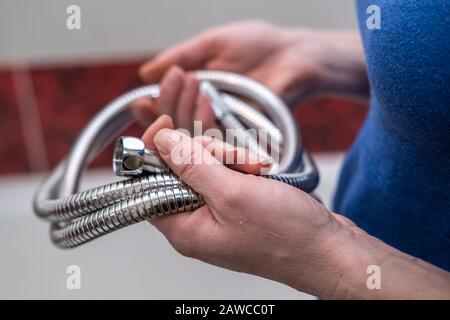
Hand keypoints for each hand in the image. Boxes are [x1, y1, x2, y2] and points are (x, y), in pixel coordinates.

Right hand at [134, 20, 368, 130]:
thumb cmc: (258, 45)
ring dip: (183, 108)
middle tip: (175, 77)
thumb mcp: (213, 44)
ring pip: (190, 135)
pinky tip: (203, 99)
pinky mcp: (240, 135)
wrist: (293, 55)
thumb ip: (182, 56)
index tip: (144, 99)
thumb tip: (146, 73)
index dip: (151, 110)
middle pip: (173, 127)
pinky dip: (204, 122)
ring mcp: (222, 127)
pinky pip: (215, 140)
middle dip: (167, 103)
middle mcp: (205, 115)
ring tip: (191, 78)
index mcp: (194, 95)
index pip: (165, 111)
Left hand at [142, 116, 449, 298]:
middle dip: (206, 153)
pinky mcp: (239, 203)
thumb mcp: (232, 193)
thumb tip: (161, 141)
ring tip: (255, 168)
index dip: (154, 150)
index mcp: (185, 228)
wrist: (328, 249)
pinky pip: (228, 173)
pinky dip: (242, 165)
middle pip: (180, 169)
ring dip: (230, 157)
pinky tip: (261, 170)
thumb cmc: (286, 235)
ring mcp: (220, 212)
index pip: (147, 182)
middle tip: (233, 158)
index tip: (166, 123)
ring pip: (207, 166)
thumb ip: (191, 165)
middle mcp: (197, 221)